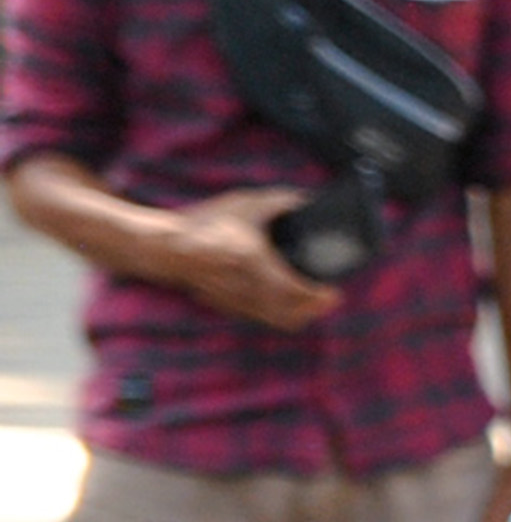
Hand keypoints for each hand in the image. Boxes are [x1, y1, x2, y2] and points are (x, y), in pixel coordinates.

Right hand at [154, 187, 339, 332]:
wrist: (163, 247)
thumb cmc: (204, 225)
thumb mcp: (245, 205)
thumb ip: (280, 202)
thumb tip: (306, 200)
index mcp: (256, 264)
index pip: (298, 292)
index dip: (321, 297)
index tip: (334, 292)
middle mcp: (248, 288)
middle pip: (292, 316)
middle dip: (314, 311)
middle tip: (326, 298)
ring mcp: (235, 300)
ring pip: (276, 321)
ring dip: (296, 315)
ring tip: (309, 302)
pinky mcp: (225, 305)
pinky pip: (259, 317)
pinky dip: (275, 313)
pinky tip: (281, 302)